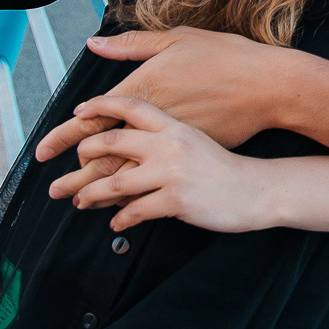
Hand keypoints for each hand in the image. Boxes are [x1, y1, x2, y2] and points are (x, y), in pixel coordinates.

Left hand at [46, 95, 274, 232]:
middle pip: (112, 141)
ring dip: (92, 194)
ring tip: (82, 202)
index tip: (79, 113)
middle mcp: (169, 144)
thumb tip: (141, 121)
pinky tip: (117, 223)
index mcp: (174, 124)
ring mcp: (171, 172)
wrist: (257, 188)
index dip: (101, 105)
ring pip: (115, 182)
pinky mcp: (175, 199)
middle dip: (84, 156)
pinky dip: (121, 220)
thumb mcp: (201, 129)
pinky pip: (135, 211)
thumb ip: (169, 120)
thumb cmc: (227, 163)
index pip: (130, 106)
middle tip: (71, 170)